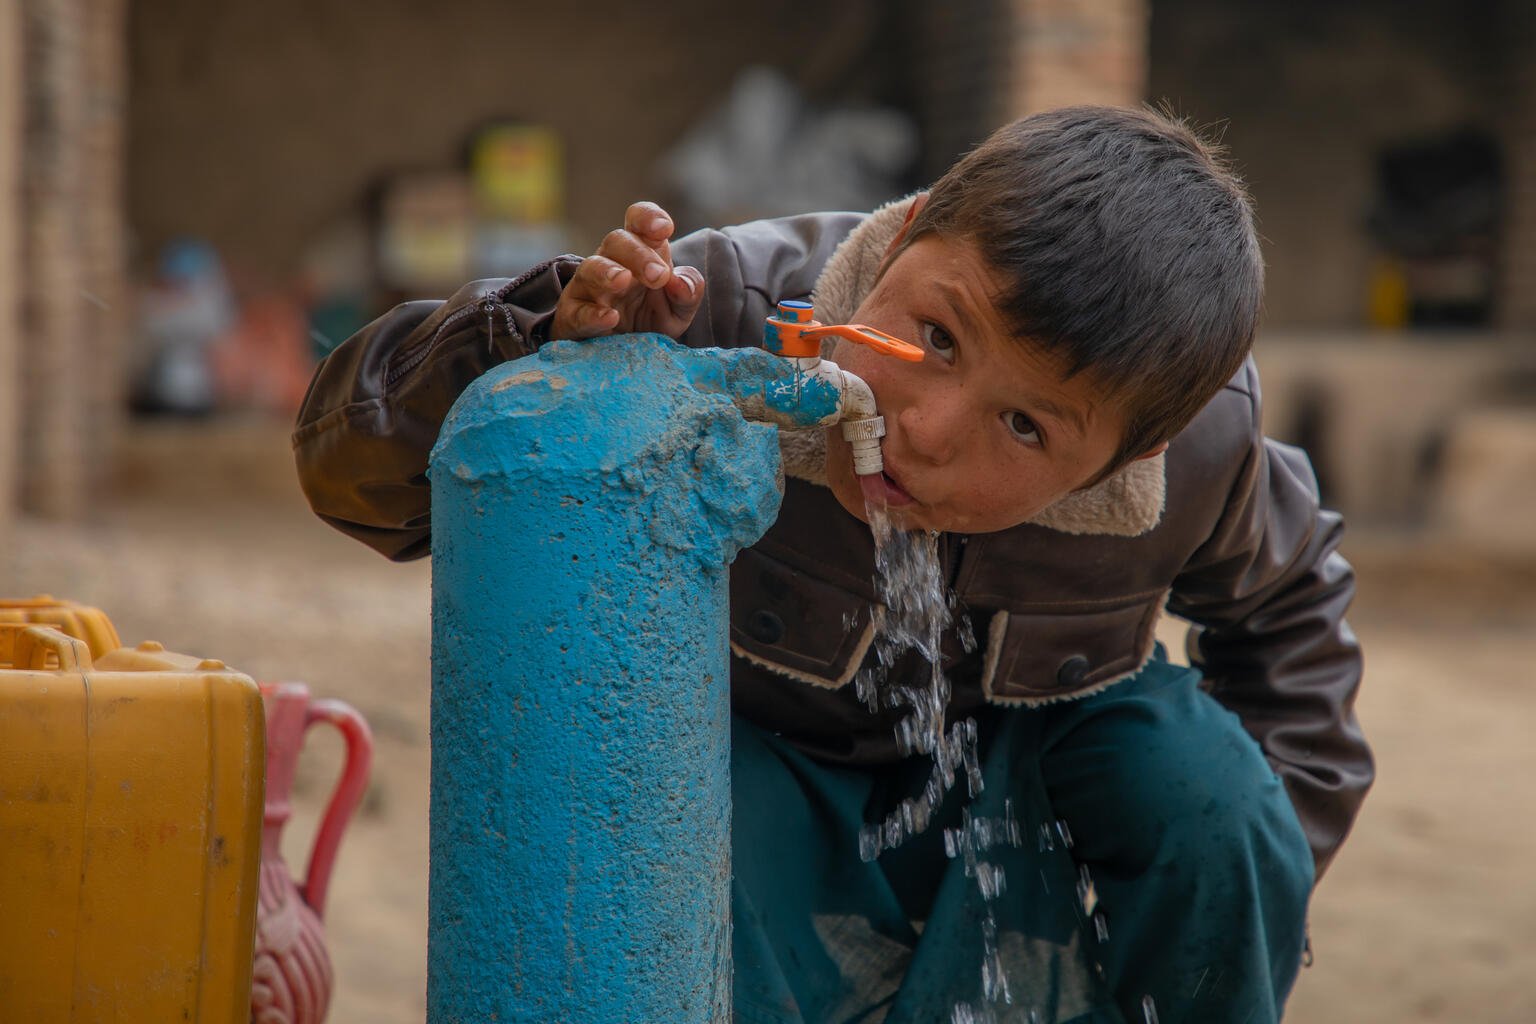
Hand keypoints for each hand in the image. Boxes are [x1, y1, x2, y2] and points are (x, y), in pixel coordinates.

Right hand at [549, 202, 704, 341]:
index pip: (638, 221)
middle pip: (616, 241)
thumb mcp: (679, 310)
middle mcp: (610, 262)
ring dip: (607, 272)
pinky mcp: (573, 317)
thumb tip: (680, 284)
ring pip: (590, 268)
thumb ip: (688, 293)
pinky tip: (610, 318)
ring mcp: (588, 287)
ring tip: (622, 280)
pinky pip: (577, 311)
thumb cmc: (650, 320)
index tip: (664, 229)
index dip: (648, 217)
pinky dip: (593, 314)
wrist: (623, 356)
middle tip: (658, 276)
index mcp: (639, 252)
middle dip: (638, 254)